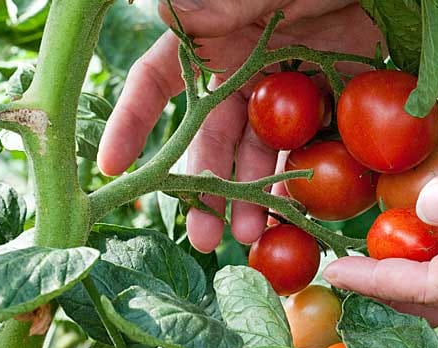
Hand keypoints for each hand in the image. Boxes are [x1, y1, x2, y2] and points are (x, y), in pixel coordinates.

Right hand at [97, 0, 380, 251]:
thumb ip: (218, 5)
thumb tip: (160, 11)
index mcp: (212, 41)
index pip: (156, 84)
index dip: (133, 124)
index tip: (115, 169)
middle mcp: (239, 71)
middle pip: (210, 137)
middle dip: (204, 186)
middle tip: (204, 234)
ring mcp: (282, 90)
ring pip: (257, 151)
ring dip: (251, 194)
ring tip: (251, 233)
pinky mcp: (323, 101)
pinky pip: (307, 145)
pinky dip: (300, 177)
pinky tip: (295, 210)